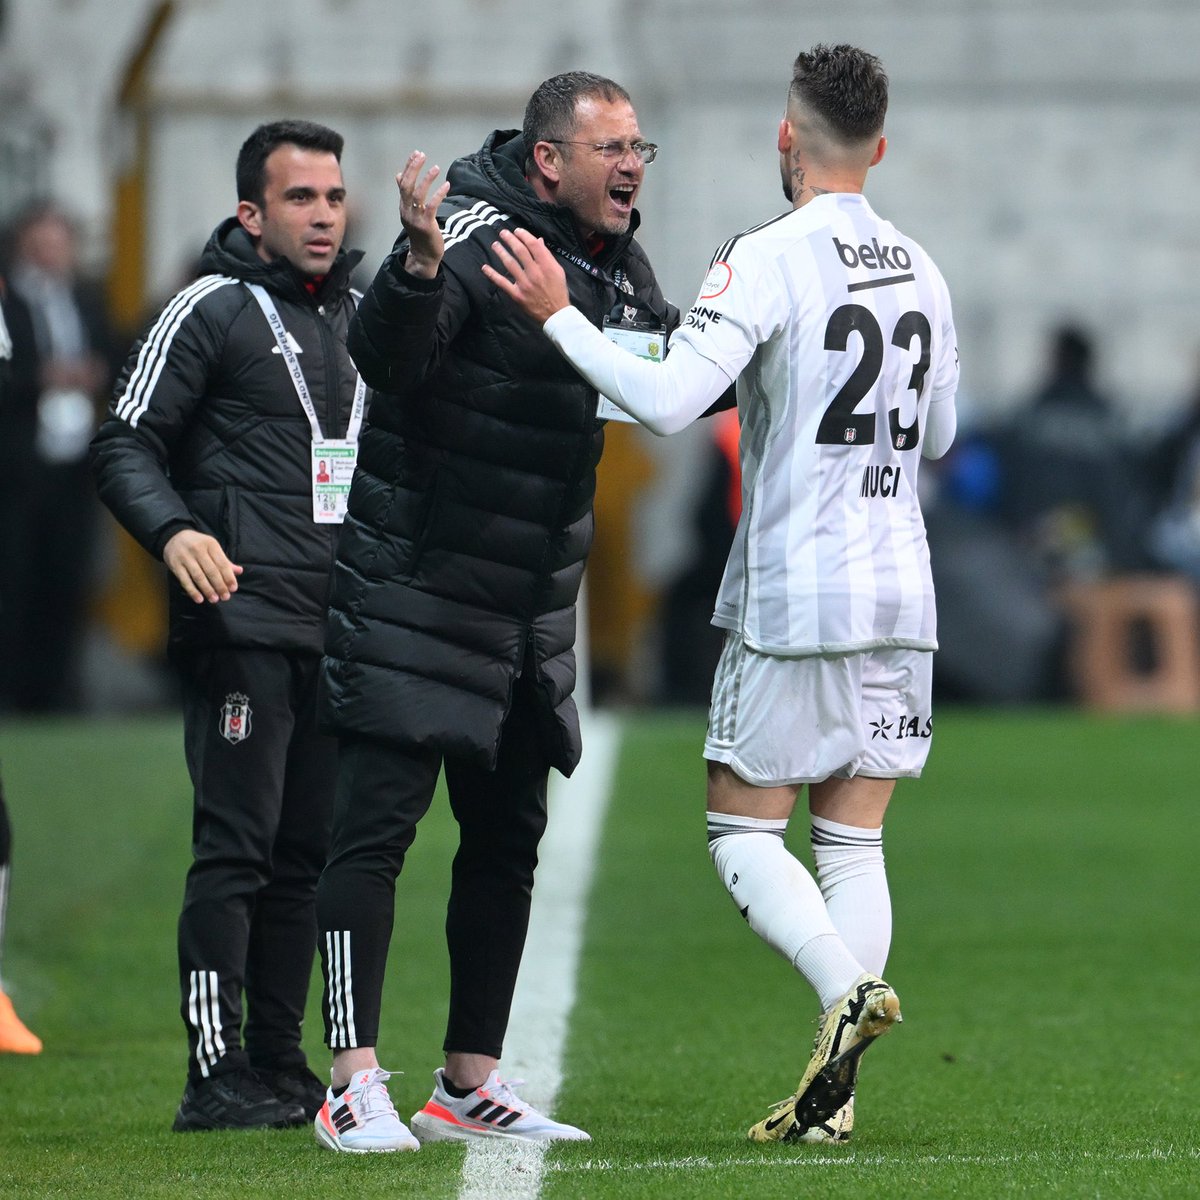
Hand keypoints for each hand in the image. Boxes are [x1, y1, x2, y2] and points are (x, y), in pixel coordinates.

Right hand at [162, 529, 242, 603]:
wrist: (174, 537)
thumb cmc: (198, 545)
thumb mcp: (212, 548)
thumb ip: (225, 561)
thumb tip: (239, 571)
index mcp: (211, 544)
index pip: (222, 563)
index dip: (229, 577)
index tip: (233, 588)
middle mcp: (198, 550)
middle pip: (211, 571)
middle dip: (220, 585)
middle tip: (225, 597)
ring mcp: (185, 557)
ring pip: (198, 576)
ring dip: (207, 590)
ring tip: (214, 599)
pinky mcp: (175, 565)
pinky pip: (185, 580)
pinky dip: (192, 591)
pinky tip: (199, 599)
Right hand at [397, 150, 450, 278]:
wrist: (424, 256)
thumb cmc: (420, 233)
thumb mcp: (411, 212)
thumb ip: (406, 194)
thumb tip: (398, 175)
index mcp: (403, 206)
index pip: (403, 182)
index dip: (409, 167)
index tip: (416, 153)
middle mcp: (406, 211)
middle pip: (407, 186)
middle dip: (414, 168)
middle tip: (422, 155)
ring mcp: (416, 219)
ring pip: (418, 195)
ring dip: (427, 179)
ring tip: (436, 168)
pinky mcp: (426, 225)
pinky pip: (431, 206)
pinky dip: (438, 194)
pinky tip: (446, 185)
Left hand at [482, 228, 570, 324]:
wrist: (555, 313)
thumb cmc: (558, 291)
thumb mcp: (558, 271)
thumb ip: (547, 255)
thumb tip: (538, 240)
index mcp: (547, 266)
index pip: (533, 245)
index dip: (524, 235)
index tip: (517, 231)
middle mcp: (535, 273)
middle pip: (520, 252)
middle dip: (510, 240)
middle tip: (503, 232)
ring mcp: (525, 284)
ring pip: (510, 264)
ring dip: (501, 252)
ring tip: (495, 244)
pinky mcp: (517, 294)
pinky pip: (502, 283)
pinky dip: (492, 275)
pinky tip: (485, 268)